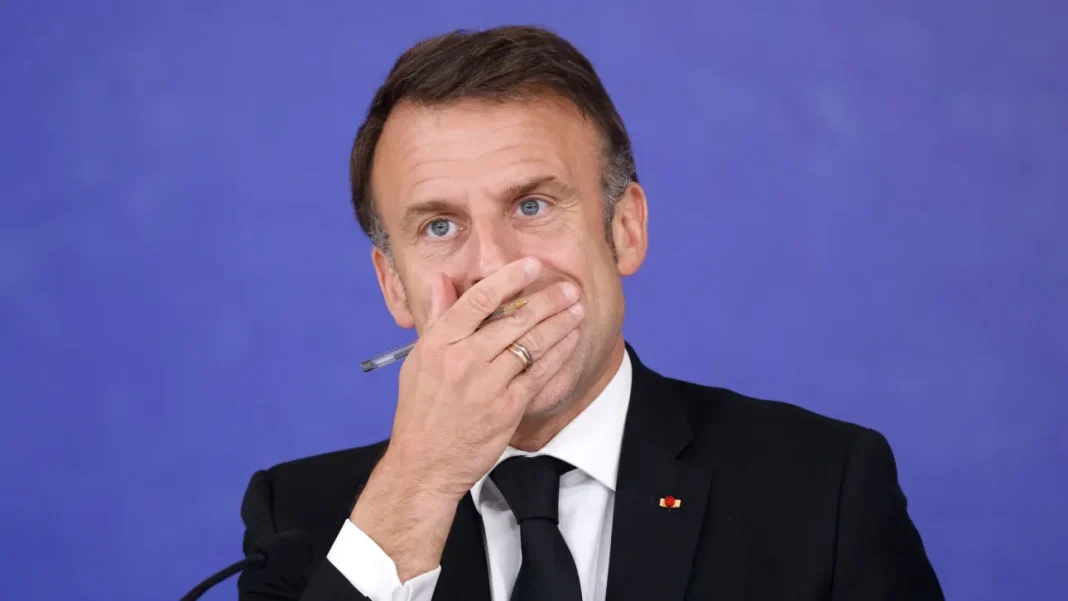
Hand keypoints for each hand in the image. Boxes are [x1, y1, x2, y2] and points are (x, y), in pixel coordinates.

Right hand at [350, 257, 583, 579]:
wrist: (425, 463)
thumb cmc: (421, 410)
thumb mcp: (420, 359)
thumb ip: (438, 317)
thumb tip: (443, 280)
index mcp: (439, 342)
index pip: (478, 298)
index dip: (509, 278)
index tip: (532, 264)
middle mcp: (463, 359)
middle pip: (514, 319)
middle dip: (547, 300)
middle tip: (568, 288)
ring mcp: (487, 384)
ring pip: (531, 343)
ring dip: (560, 323)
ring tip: (577, 309)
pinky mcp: (507, 407)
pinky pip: (540, 373)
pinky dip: (558, 354)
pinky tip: (571, 341)